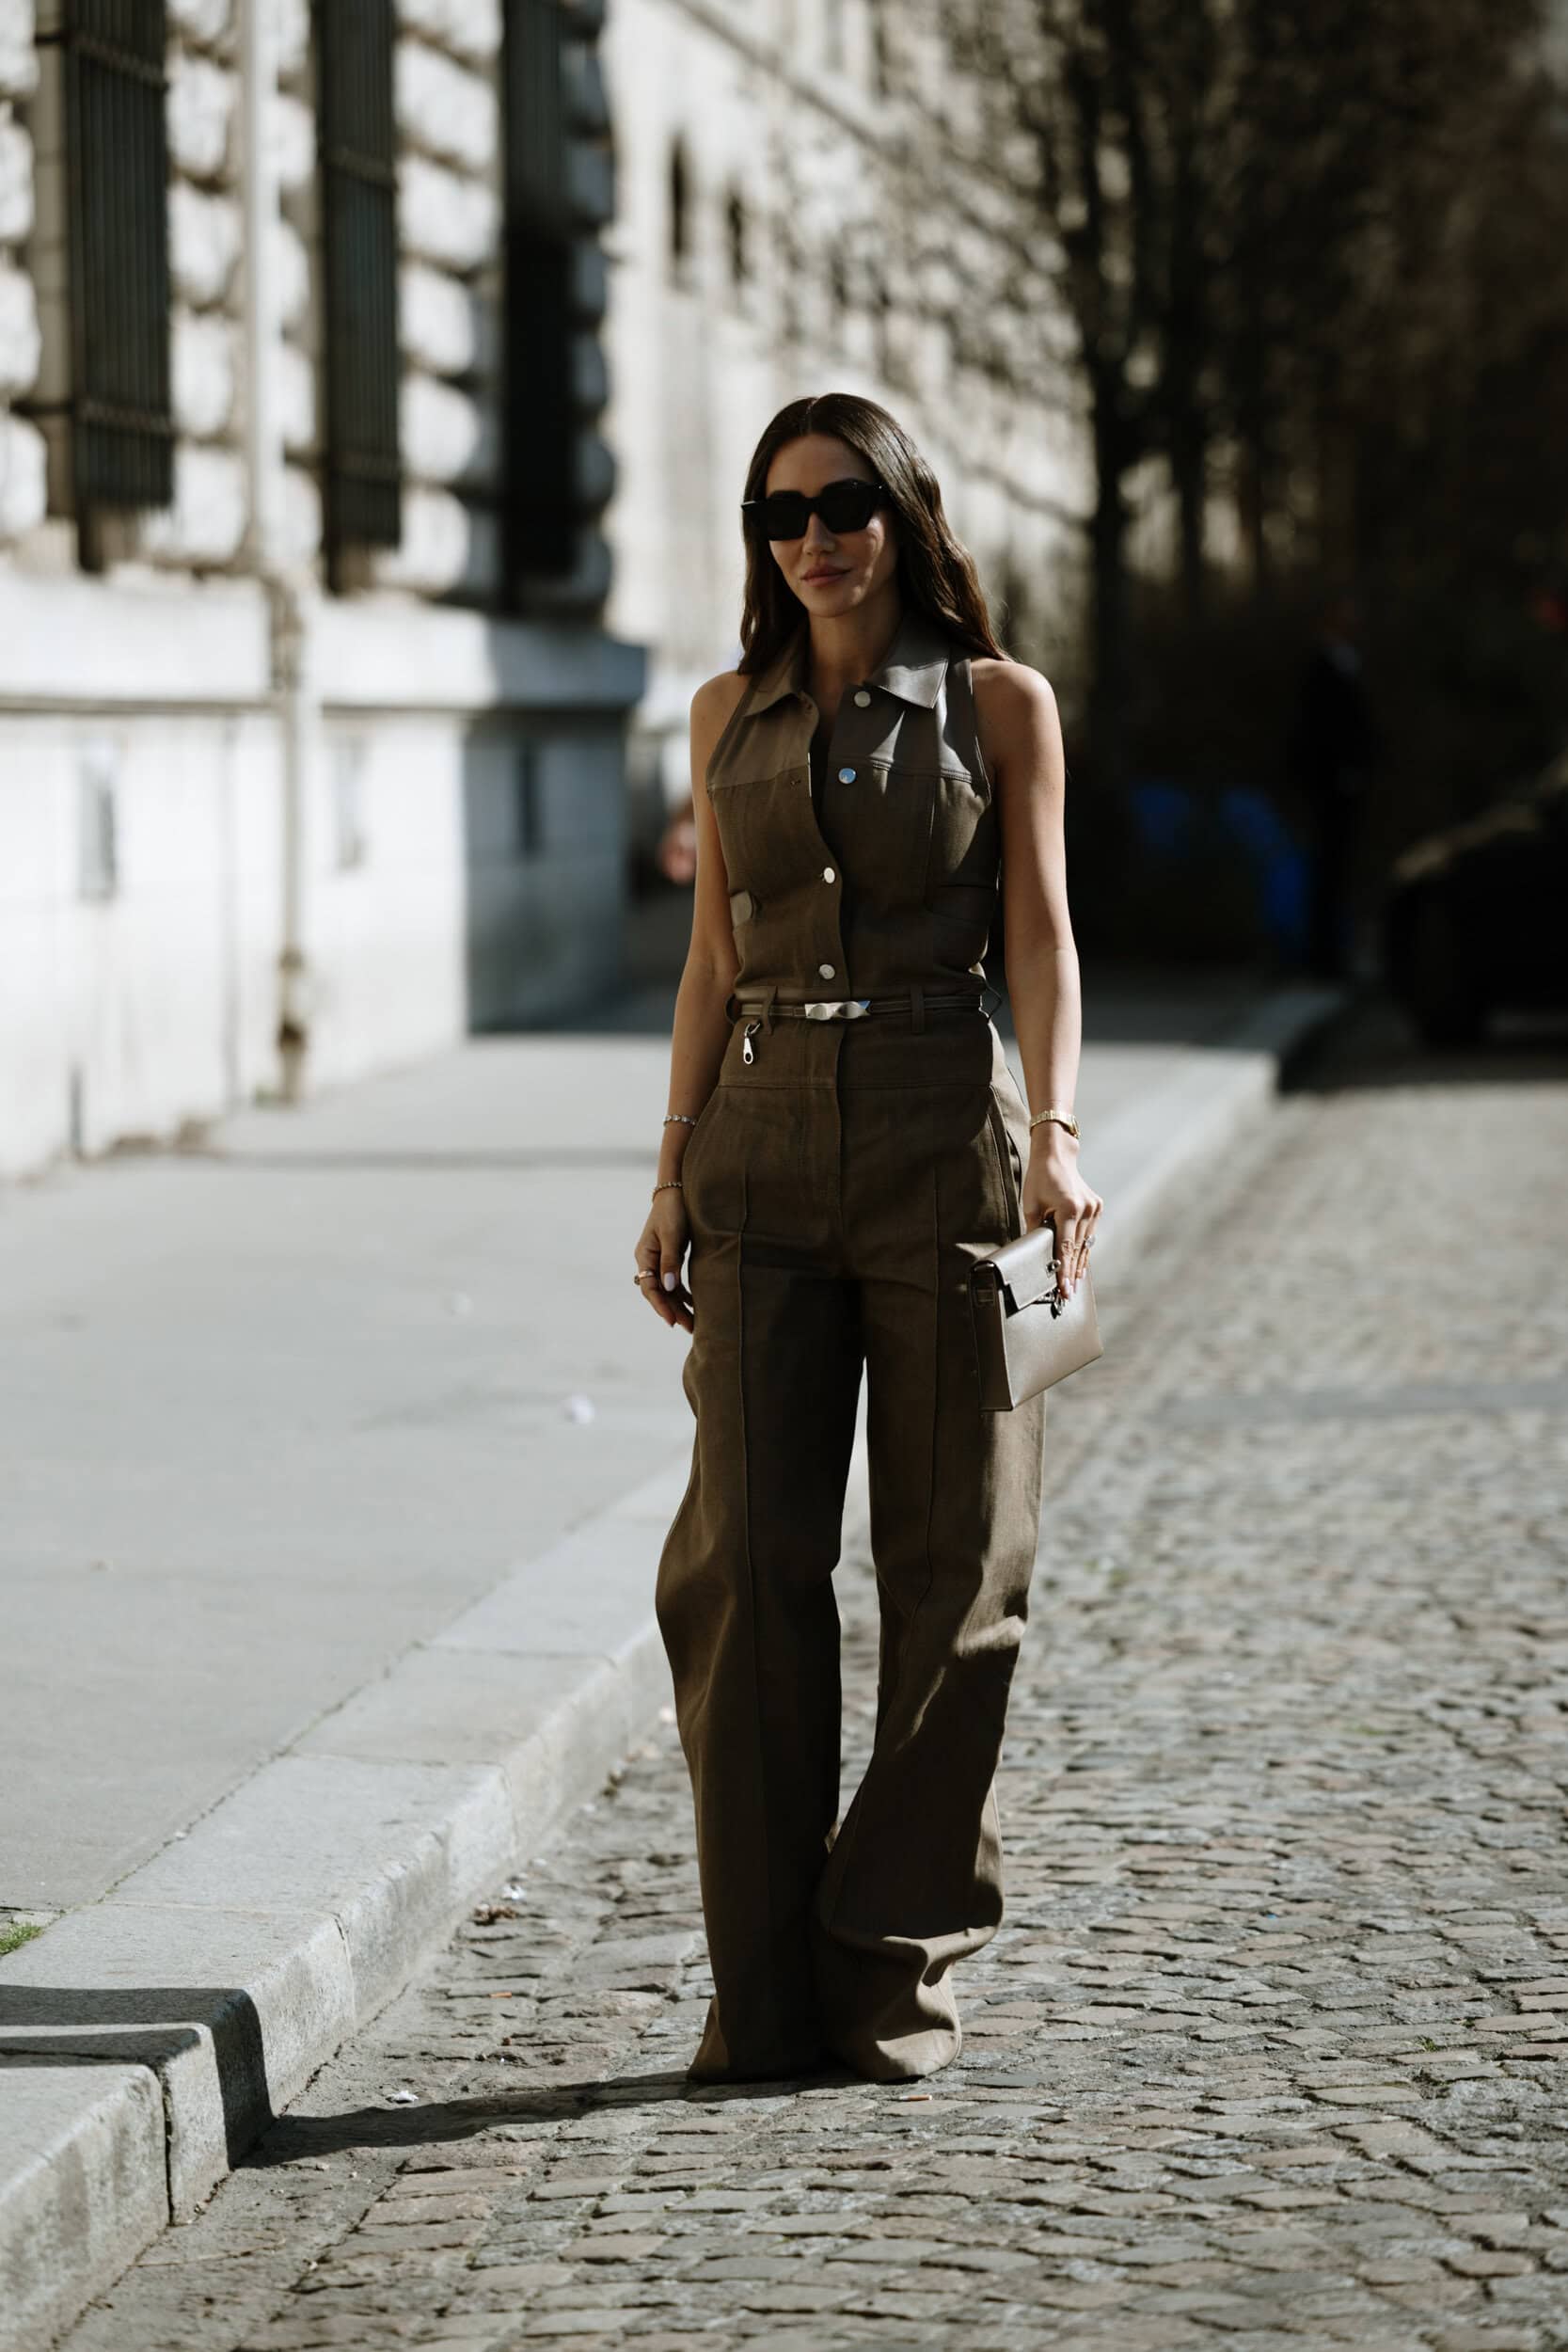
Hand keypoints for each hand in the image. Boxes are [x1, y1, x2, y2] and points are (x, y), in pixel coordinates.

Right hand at [634, 1192, 693, 1331]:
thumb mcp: (672, 1234)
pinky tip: (695, 1304)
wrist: (677, 1191)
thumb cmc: (673, 1210)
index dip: (661, 1306)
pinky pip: (675, 1282)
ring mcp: (660, 1260)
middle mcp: (649, 1261)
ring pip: (668, 1290)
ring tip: (694, 1323)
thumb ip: (670, 1260)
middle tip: (689, 1328)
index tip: (673, 1321)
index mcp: (644, 1255)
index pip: (650, 1288)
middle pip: (659, 1293)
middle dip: (673, 1311)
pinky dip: (684, 1294)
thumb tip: (668, 1287)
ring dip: (680, 1306)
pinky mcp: (672, 1257)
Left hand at [1020, 1135, 1102, 1296]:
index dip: (1064, 1270)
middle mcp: (1086, 1209)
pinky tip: (1080, 1265)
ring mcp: (1094, 1208)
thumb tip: (1034, 1253)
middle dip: (1072, 1272)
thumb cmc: (1040, 1178)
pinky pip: (1089, 1234)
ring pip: (1086, 1244)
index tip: (1064, 1289)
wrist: (1057, 1155)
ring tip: (1075, 1284)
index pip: (1065, 1247)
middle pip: (1077, 1249)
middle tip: (1068, 1293)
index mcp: (1069, 1208)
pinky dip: (1083, 1249)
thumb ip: (1034, 1230)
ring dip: (1080, 1264)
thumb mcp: (1031, 1205)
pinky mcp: (1097, 1206)